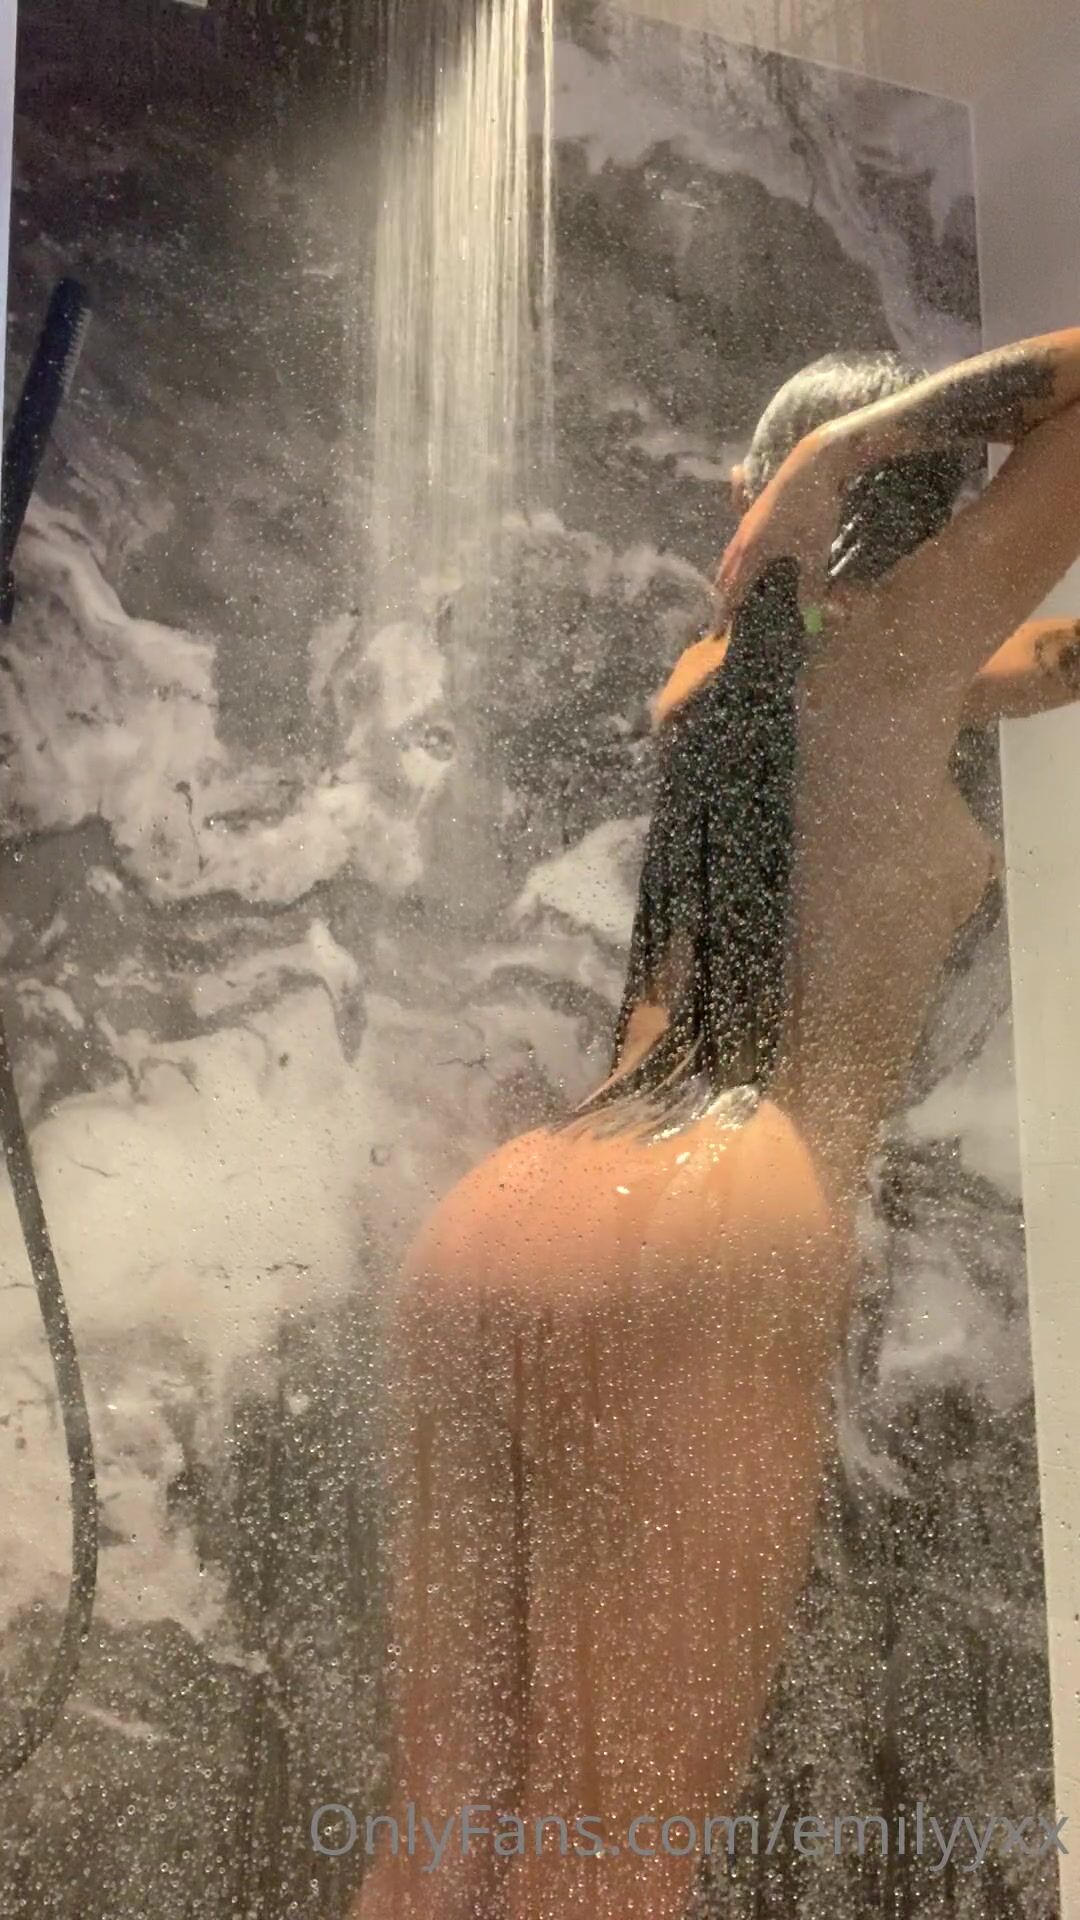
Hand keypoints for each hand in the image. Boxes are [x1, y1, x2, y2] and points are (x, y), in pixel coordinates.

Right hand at [714, 424, 850, 619]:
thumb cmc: (815, 508)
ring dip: (728, 580)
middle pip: (724, 576)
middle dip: (722, 600)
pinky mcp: (754, 513)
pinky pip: (738, 546)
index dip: (724, 615)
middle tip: (722, 621)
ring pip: (730, 559)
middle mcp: (742, 539)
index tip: (715, 635)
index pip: (732, 592)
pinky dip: (736, 562)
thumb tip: (811, 619)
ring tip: (731, 597)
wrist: (814, 462)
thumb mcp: (815, 551)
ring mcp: (746, 524)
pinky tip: (747, 563)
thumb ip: (811, 587)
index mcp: (752, 552)